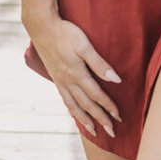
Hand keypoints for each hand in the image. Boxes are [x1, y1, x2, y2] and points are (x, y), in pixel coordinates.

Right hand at [29, 16, 120, 140]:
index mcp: (77, 74)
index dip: (108, 107)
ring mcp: (60, 81)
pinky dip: (72, 110)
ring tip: (93, 131)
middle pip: (86, 105)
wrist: (41, 27)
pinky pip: (65, 99)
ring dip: (85, 120)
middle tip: (112, 133)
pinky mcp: (55, 78)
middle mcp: (67, 81)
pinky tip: (76, 113)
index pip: (96, 95)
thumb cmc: (65, 33)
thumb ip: (99, 64)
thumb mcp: (84, 45)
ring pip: (73, 106)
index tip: (119, 117)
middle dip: (100, 119)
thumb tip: (116, 80)